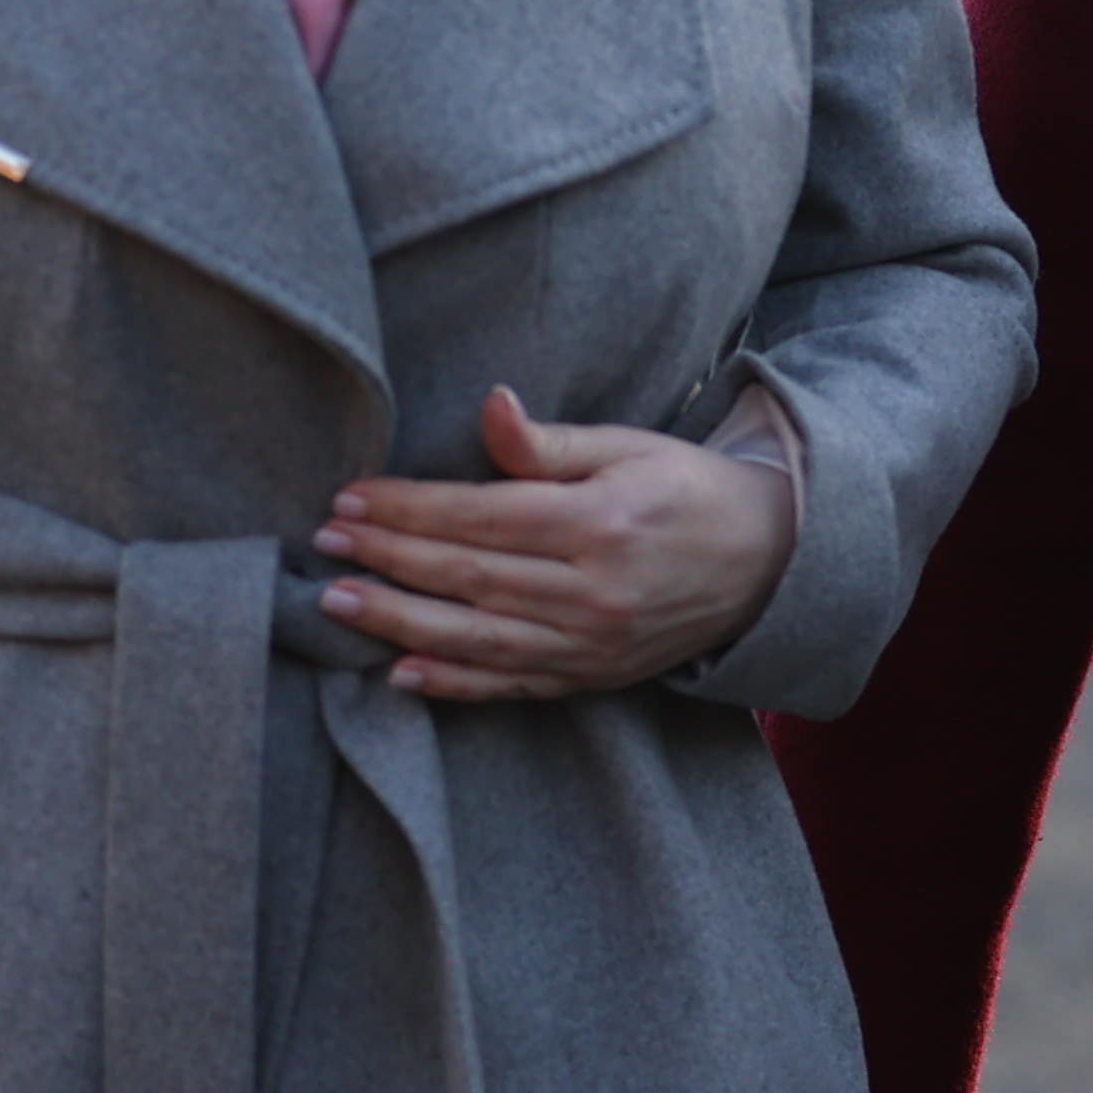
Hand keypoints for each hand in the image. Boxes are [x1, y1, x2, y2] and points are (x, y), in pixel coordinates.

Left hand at [313, 385, 801, 700]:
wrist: (766, 562)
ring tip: (337, 604)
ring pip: (477, 637)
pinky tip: (401, 672)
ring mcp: (592, 643)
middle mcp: (593, 590)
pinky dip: (453, 683)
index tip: (351, 497)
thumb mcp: (631, 447)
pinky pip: (510, 684)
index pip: (482, 516)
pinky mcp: (592, 676)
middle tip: (325, 544)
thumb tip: (491, 407)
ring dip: (398, 621)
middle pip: (469, 577)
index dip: (410, 508)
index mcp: (602, 521)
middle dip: (388, 559)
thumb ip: (551, 443)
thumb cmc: (687, 491)